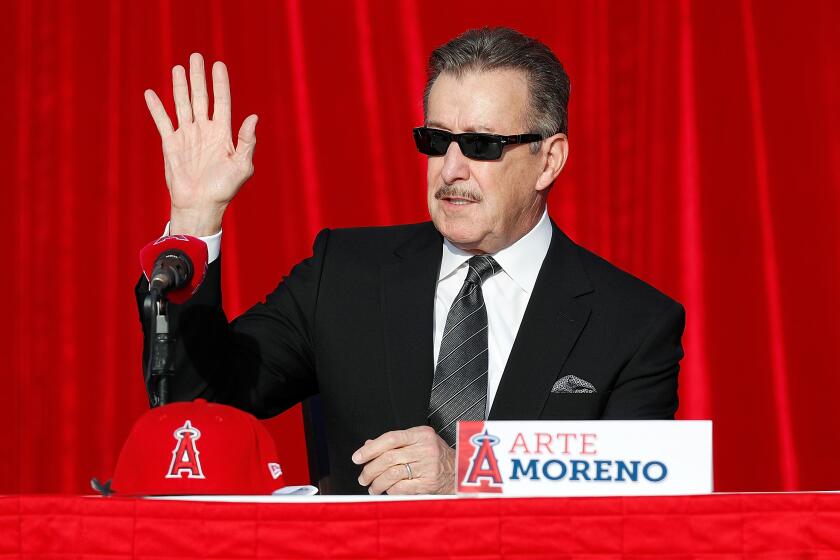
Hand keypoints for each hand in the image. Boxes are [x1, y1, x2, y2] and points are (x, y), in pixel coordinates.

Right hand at [144, 53, 257, 235]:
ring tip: (178, 68)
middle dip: (199, 78)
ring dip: (179, 86)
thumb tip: (254, 117)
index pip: (222, 102)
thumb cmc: (224, 189)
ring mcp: (187, 136)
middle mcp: (204, 131)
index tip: (219, 65)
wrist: (201, 205)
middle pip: (200, 98)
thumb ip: (247, 141)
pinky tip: (151, 93)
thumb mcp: (242, 166)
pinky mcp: (171, 145)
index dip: (220, 84)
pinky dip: (156, 108)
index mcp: (223, 134)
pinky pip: (163, 122)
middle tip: (196, 57)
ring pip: (182, 105)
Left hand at [352, 426, 455, 494]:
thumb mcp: (419, 441)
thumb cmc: (437, 455)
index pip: (391, 438)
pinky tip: (387, 491)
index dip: (371, 449)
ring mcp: (427, 467)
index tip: (358, 457)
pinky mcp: (428, 484)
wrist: (460, 471)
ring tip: (372, 487)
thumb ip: (395, 443)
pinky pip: (401, 488)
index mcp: (421, 434)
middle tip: (363, 477)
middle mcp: (425, 449)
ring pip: (392, 474)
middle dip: (370, 469)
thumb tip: (369, 445)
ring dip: (377, 483)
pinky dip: (390, 491)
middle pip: (389, 458)